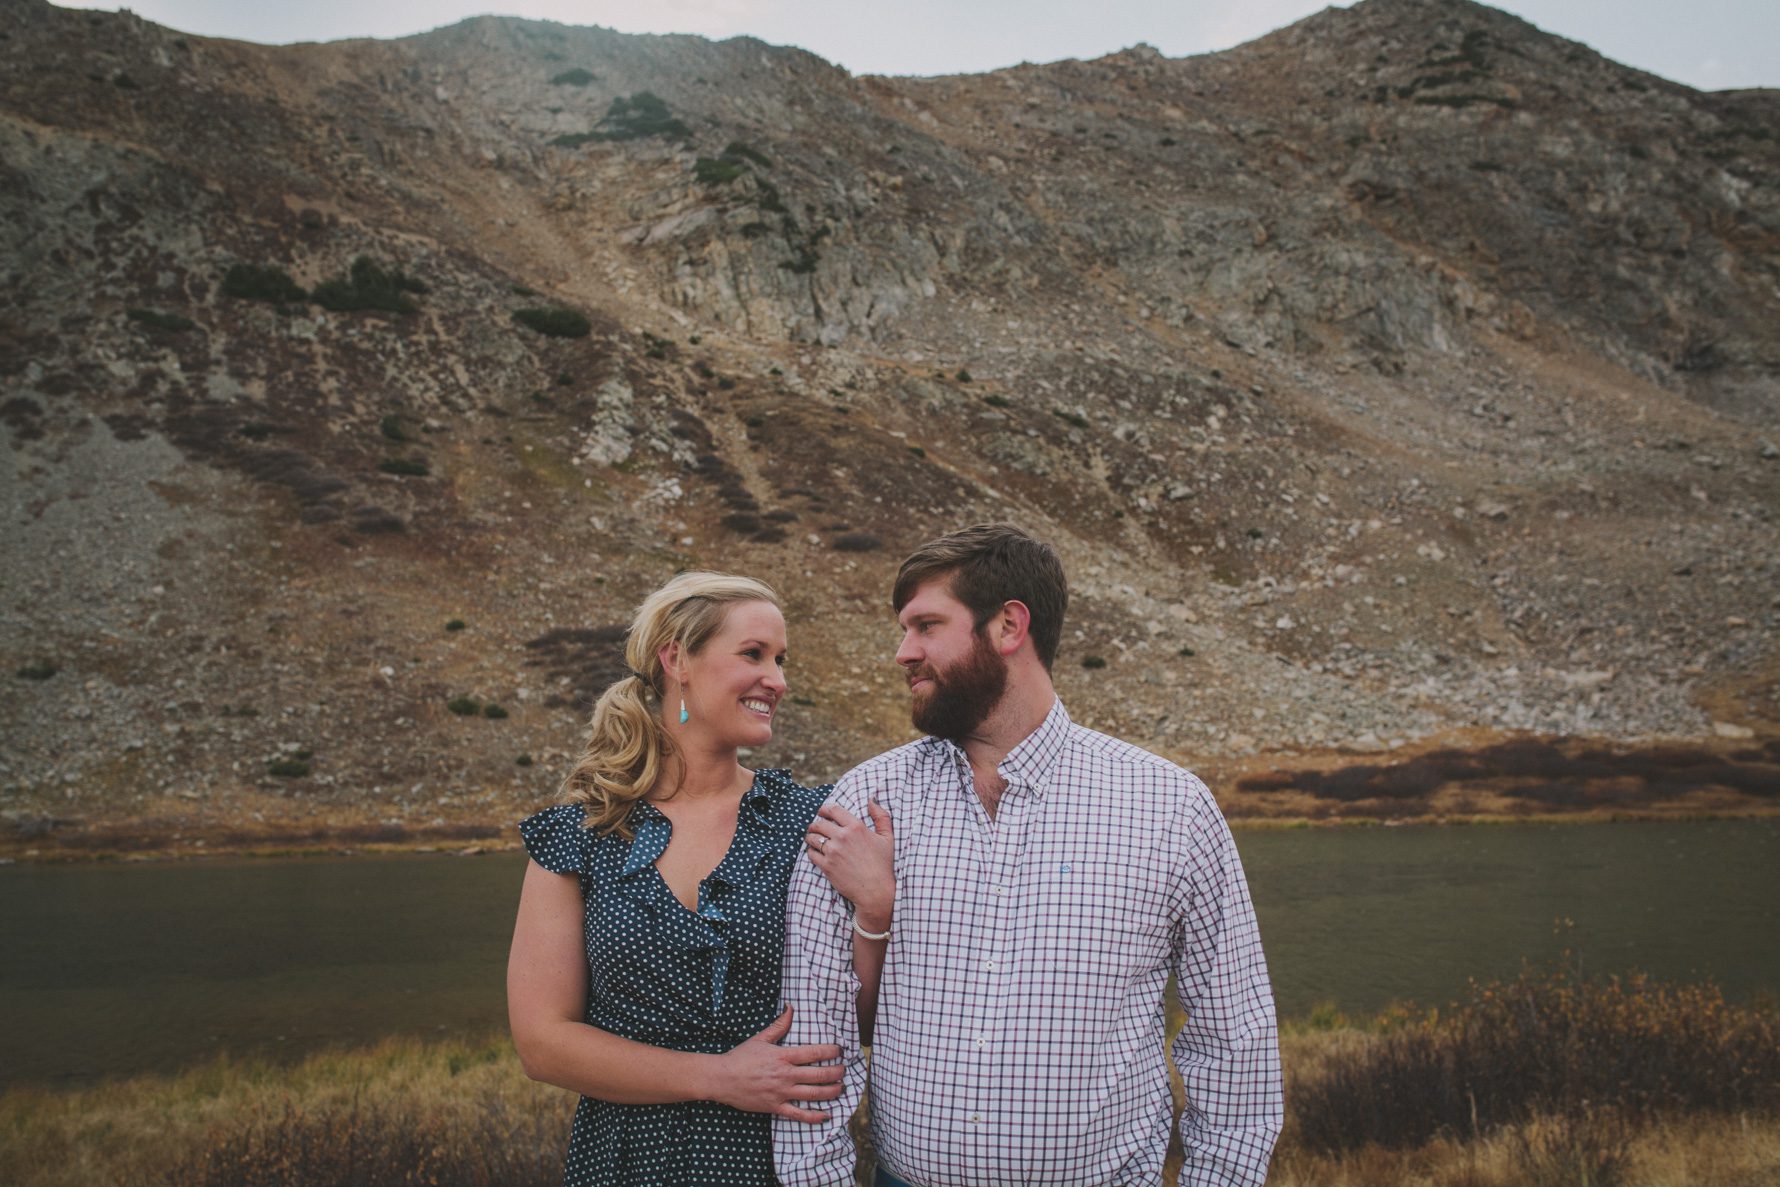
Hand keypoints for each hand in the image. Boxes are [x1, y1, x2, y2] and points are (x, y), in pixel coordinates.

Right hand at [713, 1006, 842, 1122]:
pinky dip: (814, 1117)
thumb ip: (779, 1024)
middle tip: (844, 1070)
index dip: (831, 1051)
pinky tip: (826, 1115)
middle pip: (819, 1075)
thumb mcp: (760, 1038)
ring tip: (841, 1089)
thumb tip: (791, 1007)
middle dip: (836, 1072)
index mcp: (783, 1056)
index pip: (814, 1053)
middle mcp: (785, 1075)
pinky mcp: (775, 1107)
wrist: (722, 1078)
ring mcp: (781, 1093)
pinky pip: (798, 1115)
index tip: (840, 1051)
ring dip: (831, 1092)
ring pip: (813, 1094)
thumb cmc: (741, 1057)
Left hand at [807, 802, 894, 931]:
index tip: (821, 812)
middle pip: (819, 823)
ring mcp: (833, 852)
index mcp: (856, 827)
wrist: (876, 891)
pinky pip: (811, 854)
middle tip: (815, 828)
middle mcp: (842, 837)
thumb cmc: (883, 864)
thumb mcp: (887, 838)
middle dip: (815, 824)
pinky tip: (815, 853)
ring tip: (813, 840)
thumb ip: (881, 816)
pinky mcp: (826, 866)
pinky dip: (811, 851)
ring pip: (812, 838)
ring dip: (810, 837)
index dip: (824, 809)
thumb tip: (872, 799)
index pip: (833, 810)